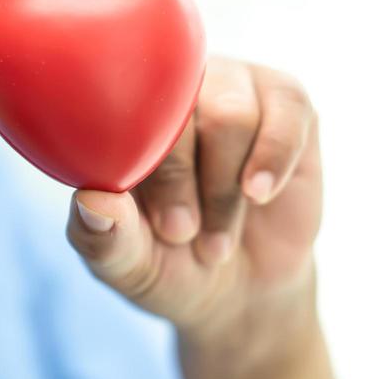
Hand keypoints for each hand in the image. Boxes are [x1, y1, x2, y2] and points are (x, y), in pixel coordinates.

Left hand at [66, 54, 321, 344]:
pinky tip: (259, 194)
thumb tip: (91, 201)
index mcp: (119, 118)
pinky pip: (286, 110)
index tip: (158, 227)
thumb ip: (104, 239)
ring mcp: (231, 87)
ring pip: (231, 116)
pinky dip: (273, 157)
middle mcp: (173, 91)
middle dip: (180, 181)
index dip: (140, 167)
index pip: (118, 111)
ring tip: (218, 240)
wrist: (244, 290)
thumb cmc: (171, 267)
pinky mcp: (285, 102)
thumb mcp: (130, 268)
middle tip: (182, 235)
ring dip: (224, 189)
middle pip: (176, 108)